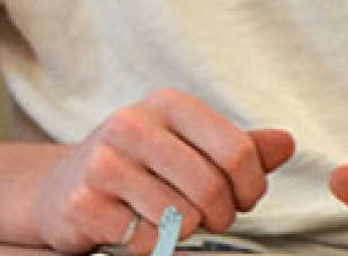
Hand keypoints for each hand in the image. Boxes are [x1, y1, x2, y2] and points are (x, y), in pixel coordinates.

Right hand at [15, 88, 295, 253]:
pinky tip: (137, 228)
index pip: (238, 151)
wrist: (60, 187)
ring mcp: (102, 164)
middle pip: (211, 186)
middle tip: (214, 218)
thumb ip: (242, 147)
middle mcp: (132, 125)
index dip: (252, 186)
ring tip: (174, 220)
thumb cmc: (142, 165)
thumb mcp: (192, 146)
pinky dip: (152, 245)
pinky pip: (145, 240)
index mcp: (169, 105)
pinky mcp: (82, 203)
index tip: (246, 199)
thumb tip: (287, 143)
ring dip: (186, 230)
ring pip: (180, 217)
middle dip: (222, 214)